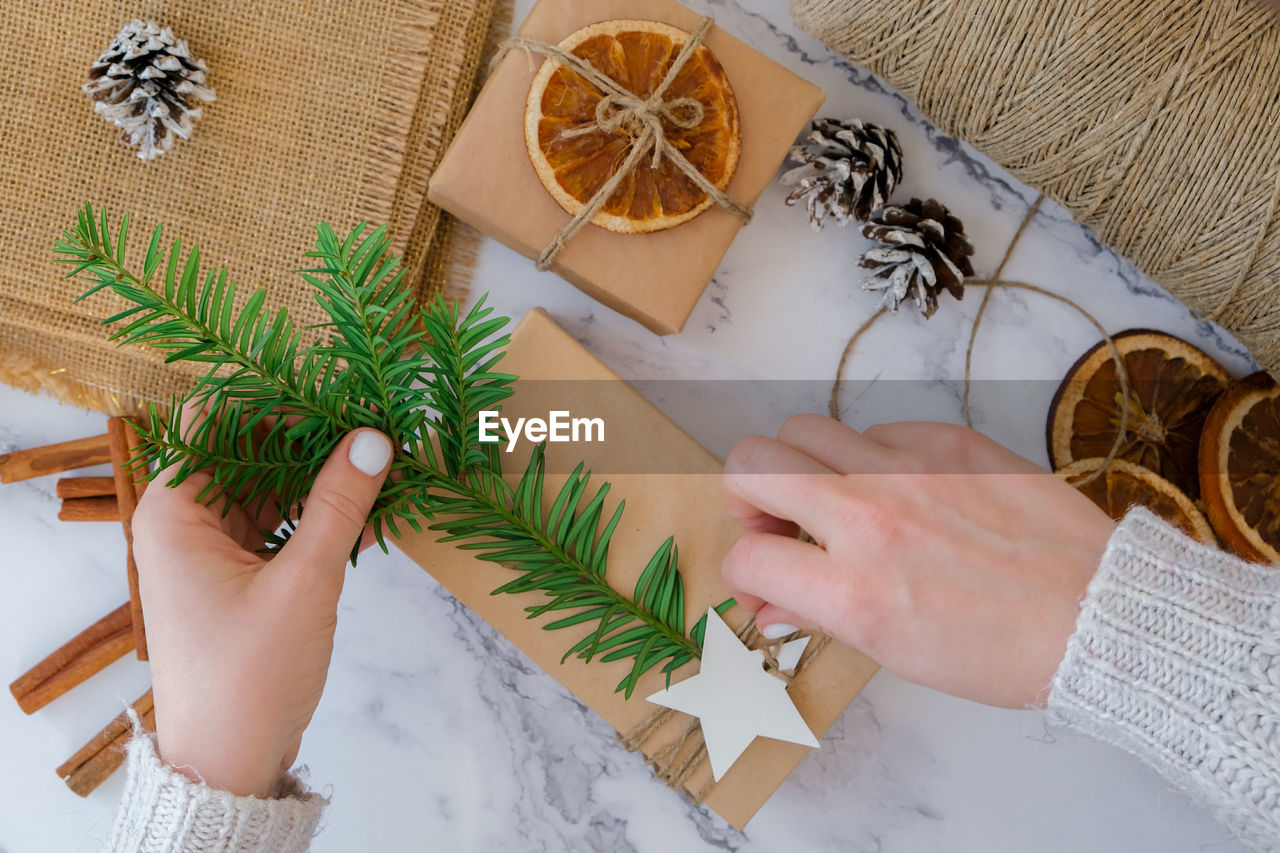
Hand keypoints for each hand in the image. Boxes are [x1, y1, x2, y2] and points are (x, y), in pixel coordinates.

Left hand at [132, 424, 392, 796]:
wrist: (229, 762)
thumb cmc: (249, 676)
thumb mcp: (305, 582)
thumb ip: (340, 504)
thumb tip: (375, 438)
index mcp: (175, 513)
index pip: (213, 420)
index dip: (271, 399)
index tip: (335, 392)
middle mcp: (185, 523)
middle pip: (246, 450)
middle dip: (308, 436)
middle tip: (372, 424)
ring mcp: (211, 551)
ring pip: (268, 488)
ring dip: (318, 476)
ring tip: (380, 460)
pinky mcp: (238, 577)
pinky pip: (278, 524)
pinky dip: (317, 513)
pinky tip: (368, 507)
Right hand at [720, 415, 1113, 708]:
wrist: (1096, 613)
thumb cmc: (1000, 650)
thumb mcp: (895, 652)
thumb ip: (819, 616)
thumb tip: (769, 603)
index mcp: (853, 592)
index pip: (747, 558)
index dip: (744, 573)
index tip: (764, 576)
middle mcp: (869, 519)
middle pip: (752, 462)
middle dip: (746, 494)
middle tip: (776, 520)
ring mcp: (908, 468)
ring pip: (804, 429)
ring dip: (802, 464)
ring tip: (833, 496)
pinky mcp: (948, 439)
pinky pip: (876, 427)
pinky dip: (871, 456)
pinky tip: (901, 489)